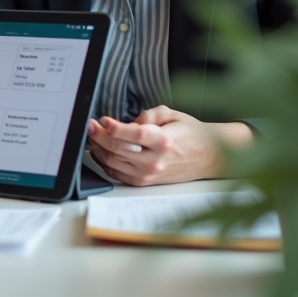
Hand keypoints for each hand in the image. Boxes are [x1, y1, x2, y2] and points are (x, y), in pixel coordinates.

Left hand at [85, 106, 252, 185]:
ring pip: (113, 162)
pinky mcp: (144, 182)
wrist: (207, 157)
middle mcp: (155, 160)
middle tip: (90, 125)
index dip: (115, 127)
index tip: (102, 120)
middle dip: (98, 136)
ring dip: (98, 148)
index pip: (135, 135)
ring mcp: (148, 174)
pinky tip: (101, 151)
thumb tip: (128, 122)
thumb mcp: (172, 114)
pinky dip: (104, 162)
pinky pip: (116, 174)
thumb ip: (148, 115)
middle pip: (118, 149)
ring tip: (93, 136)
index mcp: (164, 140)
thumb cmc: (190, 134)